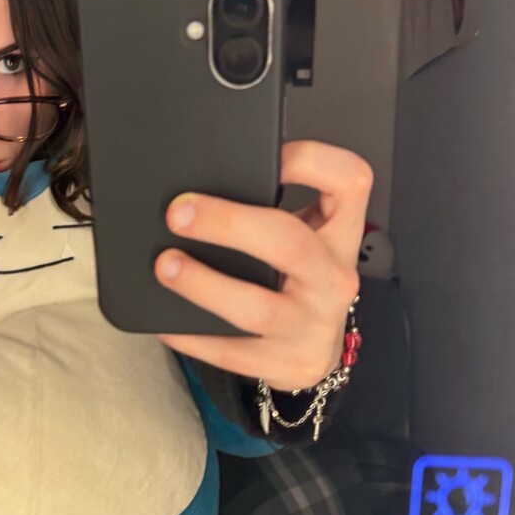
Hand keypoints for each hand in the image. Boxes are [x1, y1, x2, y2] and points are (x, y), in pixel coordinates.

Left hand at [153, 139, 370, 391]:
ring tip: (166, 265)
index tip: (266, 152)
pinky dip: (192, 335)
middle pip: (288, 242)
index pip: (349, 181)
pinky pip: (231, 352)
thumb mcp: (309, 237)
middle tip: (180, 214)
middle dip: (228, 224)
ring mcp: (312, 325)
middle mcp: (333, 278)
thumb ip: (274, 208)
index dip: (310, 159)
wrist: (316, 348)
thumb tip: (200, 188)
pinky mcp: (286, 363)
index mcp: (340, 234)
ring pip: (256, 307)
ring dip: (203, 284)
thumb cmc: (303, 282)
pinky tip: (166, 322)